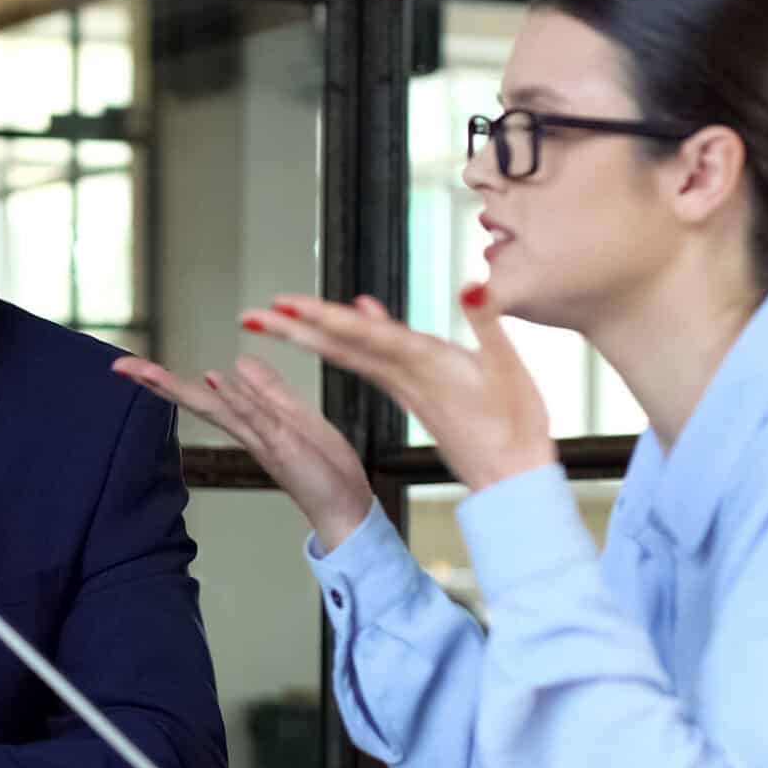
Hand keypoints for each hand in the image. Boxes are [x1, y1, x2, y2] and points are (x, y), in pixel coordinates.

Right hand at [113, 348, 374, 550]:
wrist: (347, 509)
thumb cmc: (324, 469)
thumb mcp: (294, 416)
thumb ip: (267, 389)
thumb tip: (238, 362)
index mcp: (250, 423)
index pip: (204, 395)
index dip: (170, 379)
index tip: (136, 364)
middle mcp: (247, 432)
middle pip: (196, 402)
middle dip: (158, 383)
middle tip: (124, 366)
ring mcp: (261, 439)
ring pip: (215, 408)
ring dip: (180, 390)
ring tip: (149, 372)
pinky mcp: (282, 444)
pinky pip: (254, 417)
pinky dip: (234, 399)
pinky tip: (214, 381)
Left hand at [244, 287, 554, 492]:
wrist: (511, 482)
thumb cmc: (515, 429)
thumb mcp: (510, 371)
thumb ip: (488, 323)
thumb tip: (472, 285)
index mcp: (423, 366)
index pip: (363, 335)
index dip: (323, 317)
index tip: (283, 306)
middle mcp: (406, 375)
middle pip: (340, 345)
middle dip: (295, 328)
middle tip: (251, 315)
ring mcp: (408, 386)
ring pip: (352, 354)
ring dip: (315, 333)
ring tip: (283, 314)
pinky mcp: (416, 394)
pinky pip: (376, 363)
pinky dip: (360, 338)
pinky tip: (360, 315)